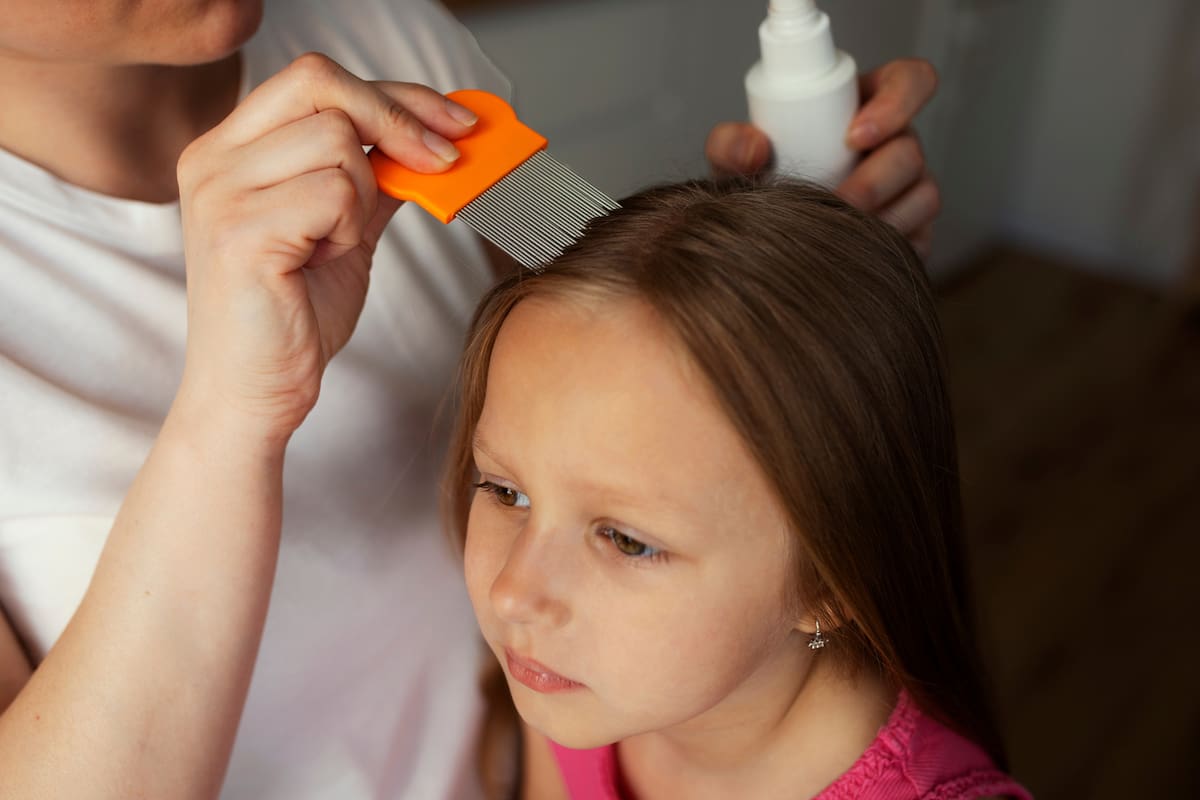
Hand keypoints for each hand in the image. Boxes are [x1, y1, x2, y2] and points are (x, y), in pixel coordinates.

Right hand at [176, 53, 478, 442]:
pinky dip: (349, 228)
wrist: (256, 392)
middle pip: (322, 85)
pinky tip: (324, 260)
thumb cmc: (295, 316)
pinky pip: (334, 194)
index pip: (316, 78)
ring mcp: (219, 192)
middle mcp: (213, 158)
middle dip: (399, 119)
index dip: (395, 94)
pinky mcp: (239, 232)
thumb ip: (373, 178)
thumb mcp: (344, 230)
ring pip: (337, 144)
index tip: (456, 121)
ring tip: (336, 243)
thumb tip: (435, 138)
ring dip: (363, 197)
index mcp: (230, 148)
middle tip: (445, 161)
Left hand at [705, 58, 939, 255]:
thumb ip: (729, 144)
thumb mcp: (732, 162)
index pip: (908, 82)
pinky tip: (853, 256)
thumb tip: (754, 148)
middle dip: (876, 179)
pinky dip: (886, 247)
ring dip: (881, 217)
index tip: (856, 135)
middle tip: (838, 201)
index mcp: (862, 107)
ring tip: (838, 233)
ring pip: (923, 196)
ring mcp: (909, 189)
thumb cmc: (756, 187)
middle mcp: (894, 145)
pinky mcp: (913, 232)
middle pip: (911, 150)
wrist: (763, 247)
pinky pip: (919, 237)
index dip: (897, 101)